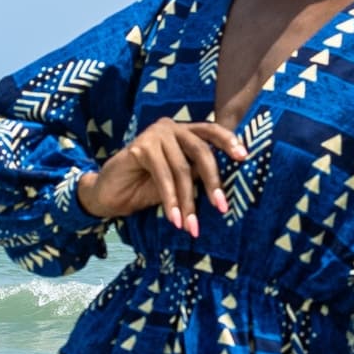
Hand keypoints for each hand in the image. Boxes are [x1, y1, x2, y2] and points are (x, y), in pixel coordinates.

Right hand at [77, 117, 245, 237]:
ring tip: (191, 226)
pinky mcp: (140, 147)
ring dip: (188, 202)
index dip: (228, 142)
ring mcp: (154, 134)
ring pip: (182, 169)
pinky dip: (170, 200)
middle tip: (221, 208)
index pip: (211, 131)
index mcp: (184, 132)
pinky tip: (173, 218)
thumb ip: (197, 174)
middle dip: (212, 182)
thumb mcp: (178, 180)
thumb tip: (224, 186)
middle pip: (201, 151)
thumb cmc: (145, 187)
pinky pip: (163, 176)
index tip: (244, 157)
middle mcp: (171, 127)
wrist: (109, 194)